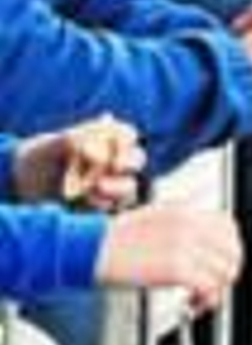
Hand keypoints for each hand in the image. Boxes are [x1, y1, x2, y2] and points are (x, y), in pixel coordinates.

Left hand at [12, 118, 144, 209]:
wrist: (23, 185)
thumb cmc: (39, 158)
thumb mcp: (51, 147)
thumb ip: (74, 142)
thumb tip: (101, 156)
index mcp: (104, 140)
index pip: (126, 134)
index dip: (124, 139)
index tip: (113, 143)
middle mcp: (112, 162)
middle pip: (136, 159)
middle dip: (128, 162)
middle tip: (115, 165)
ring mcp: (110, 186)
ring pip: (130, 187)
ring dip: (116, 187)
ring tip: (94, 187)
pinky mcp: (103, 208)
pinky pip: (117, 209)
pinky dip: (106, 205)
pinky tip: (87, 202)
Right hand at [97, 203, 242, 313]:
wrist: (89, 248)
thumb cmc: (112, 242)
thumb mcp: (152, 221)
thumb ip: (179, 229)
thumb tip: (198, 248)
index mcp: (184, 211)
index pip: (228, 226)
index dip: (229, 249)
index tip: (219, 265)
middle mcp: (189, 225)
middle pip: (232, 251)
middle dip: (226, 273)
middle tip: (211, 288)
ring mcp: (185, 245)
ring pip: (225, 270)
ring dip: (216, 290)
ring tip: (198, 300)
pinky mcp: (176, 268)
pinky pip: (210, 286)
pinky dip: (206, 300)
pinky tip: (191, 305)